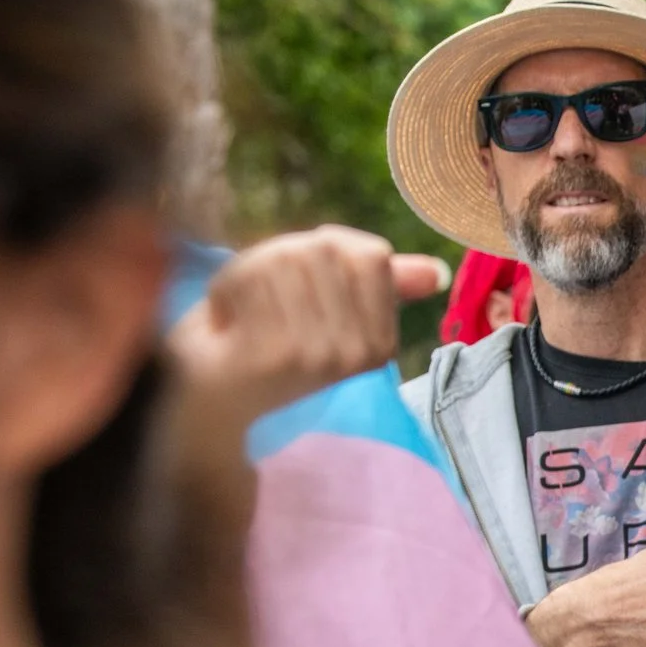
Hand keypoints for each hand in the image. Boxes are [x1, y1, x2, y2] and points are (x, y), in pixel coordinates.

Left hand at [166, 225, 447, 422]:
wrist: (208, 395)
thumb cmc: (265, 339)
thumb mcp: (328, 305)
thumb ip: (380, 283)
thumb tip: (436, 271)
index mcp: (382, 343)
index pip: (368, 253)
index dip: (322, 251)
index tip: (298, 288)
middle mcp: (360, 353)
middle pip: (325, 251)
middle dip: (280, 260)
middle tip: (263, 301)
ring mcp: (321, 356)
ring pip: (287, 260)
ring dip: (249, 274)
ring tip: (245, 311)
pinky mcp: (276, 353)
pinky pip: (254, 280)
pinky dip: (227, 289)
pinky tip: (227, 321)